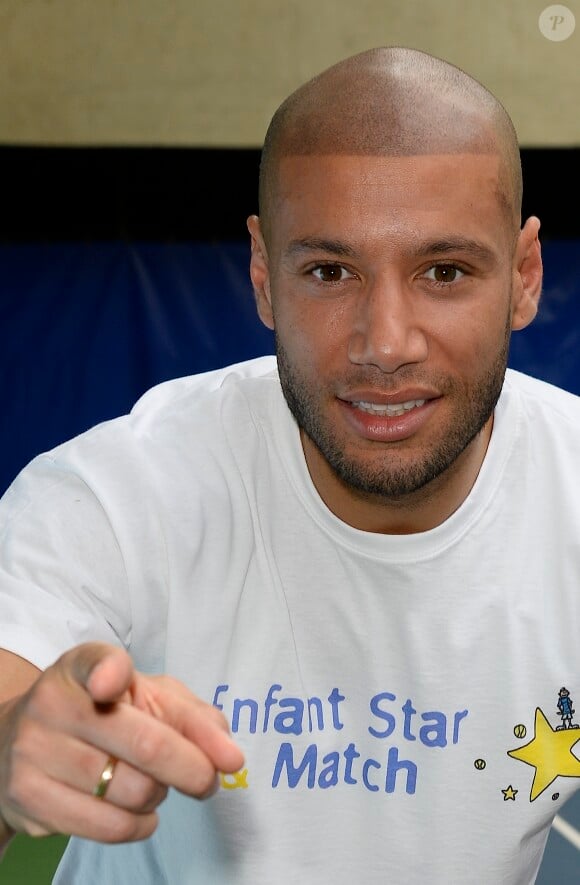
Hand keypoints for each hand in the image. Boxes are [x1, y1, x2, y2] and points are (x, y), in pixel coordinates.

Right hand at [0, 642, 243, 843]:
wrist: (24, 741)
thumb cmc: (106, 714)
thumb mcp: (151, 698)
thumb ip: (195, 718)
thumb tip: (229, 758)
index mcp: (83, 666)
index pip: (98, 664)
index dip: (108, 674)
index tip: (112, 683)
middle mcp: (52, 703)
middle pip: (145, 744)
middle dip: (192, 768)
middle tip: (206, 778)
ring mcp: (35, 752)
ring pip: (133, 791)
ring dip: (159, 795)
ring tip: (150, 783)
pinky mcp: (30, 798)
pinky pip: (110, 827)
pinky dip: (140, 823)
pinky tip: (137, 810)